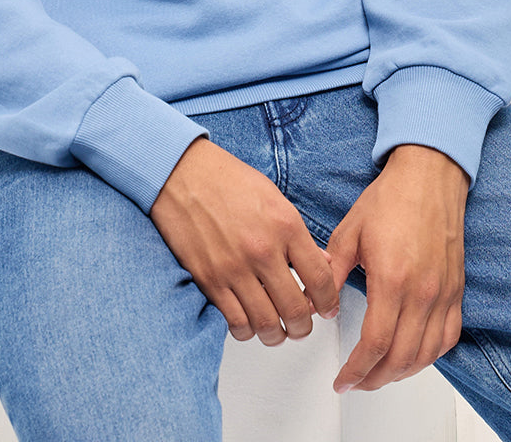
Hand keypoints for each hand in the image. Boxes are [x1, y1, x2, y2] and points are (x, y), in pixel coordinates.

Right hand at [149, 136, 341, 345]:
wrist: (182, 173)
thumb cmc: (226, 179)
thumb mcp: (273, 197)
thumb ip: (297, 233)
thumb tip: (320, 261)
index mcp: (285, 225)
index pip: (320, 278)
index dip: (328, 302)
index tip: (326, 308)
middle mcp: (262, 250)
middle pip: (296, 309)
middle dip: (304, 327)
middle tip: (302, 326)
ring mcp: (234, 268)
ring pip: (267, 324)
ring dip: (277, 335)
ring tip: (278, 331)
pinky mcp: (209, 280)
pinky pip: (235, 322)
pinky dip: (247, 332)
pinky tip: (250, 324)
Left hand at [325, 144, 468, 392]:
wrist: (429, 176)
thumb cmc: (391, 198)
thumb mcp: (349, 232)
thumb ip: (332, 272)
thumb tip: (321, 304)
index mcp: (392, 279)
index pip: (375, 344)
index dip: (356, 370)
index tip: (343, 379)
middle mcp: (422, 292)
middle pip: (400, 358)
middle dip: (375, 379)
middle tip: (356, 382)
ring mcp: (443, 293)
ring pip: (426, 354)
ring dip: (401, 373)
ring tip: (379, 374)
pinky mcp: (456, 290)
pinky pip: (448, 337)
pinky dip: (430, 356)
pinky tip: (413, 356)